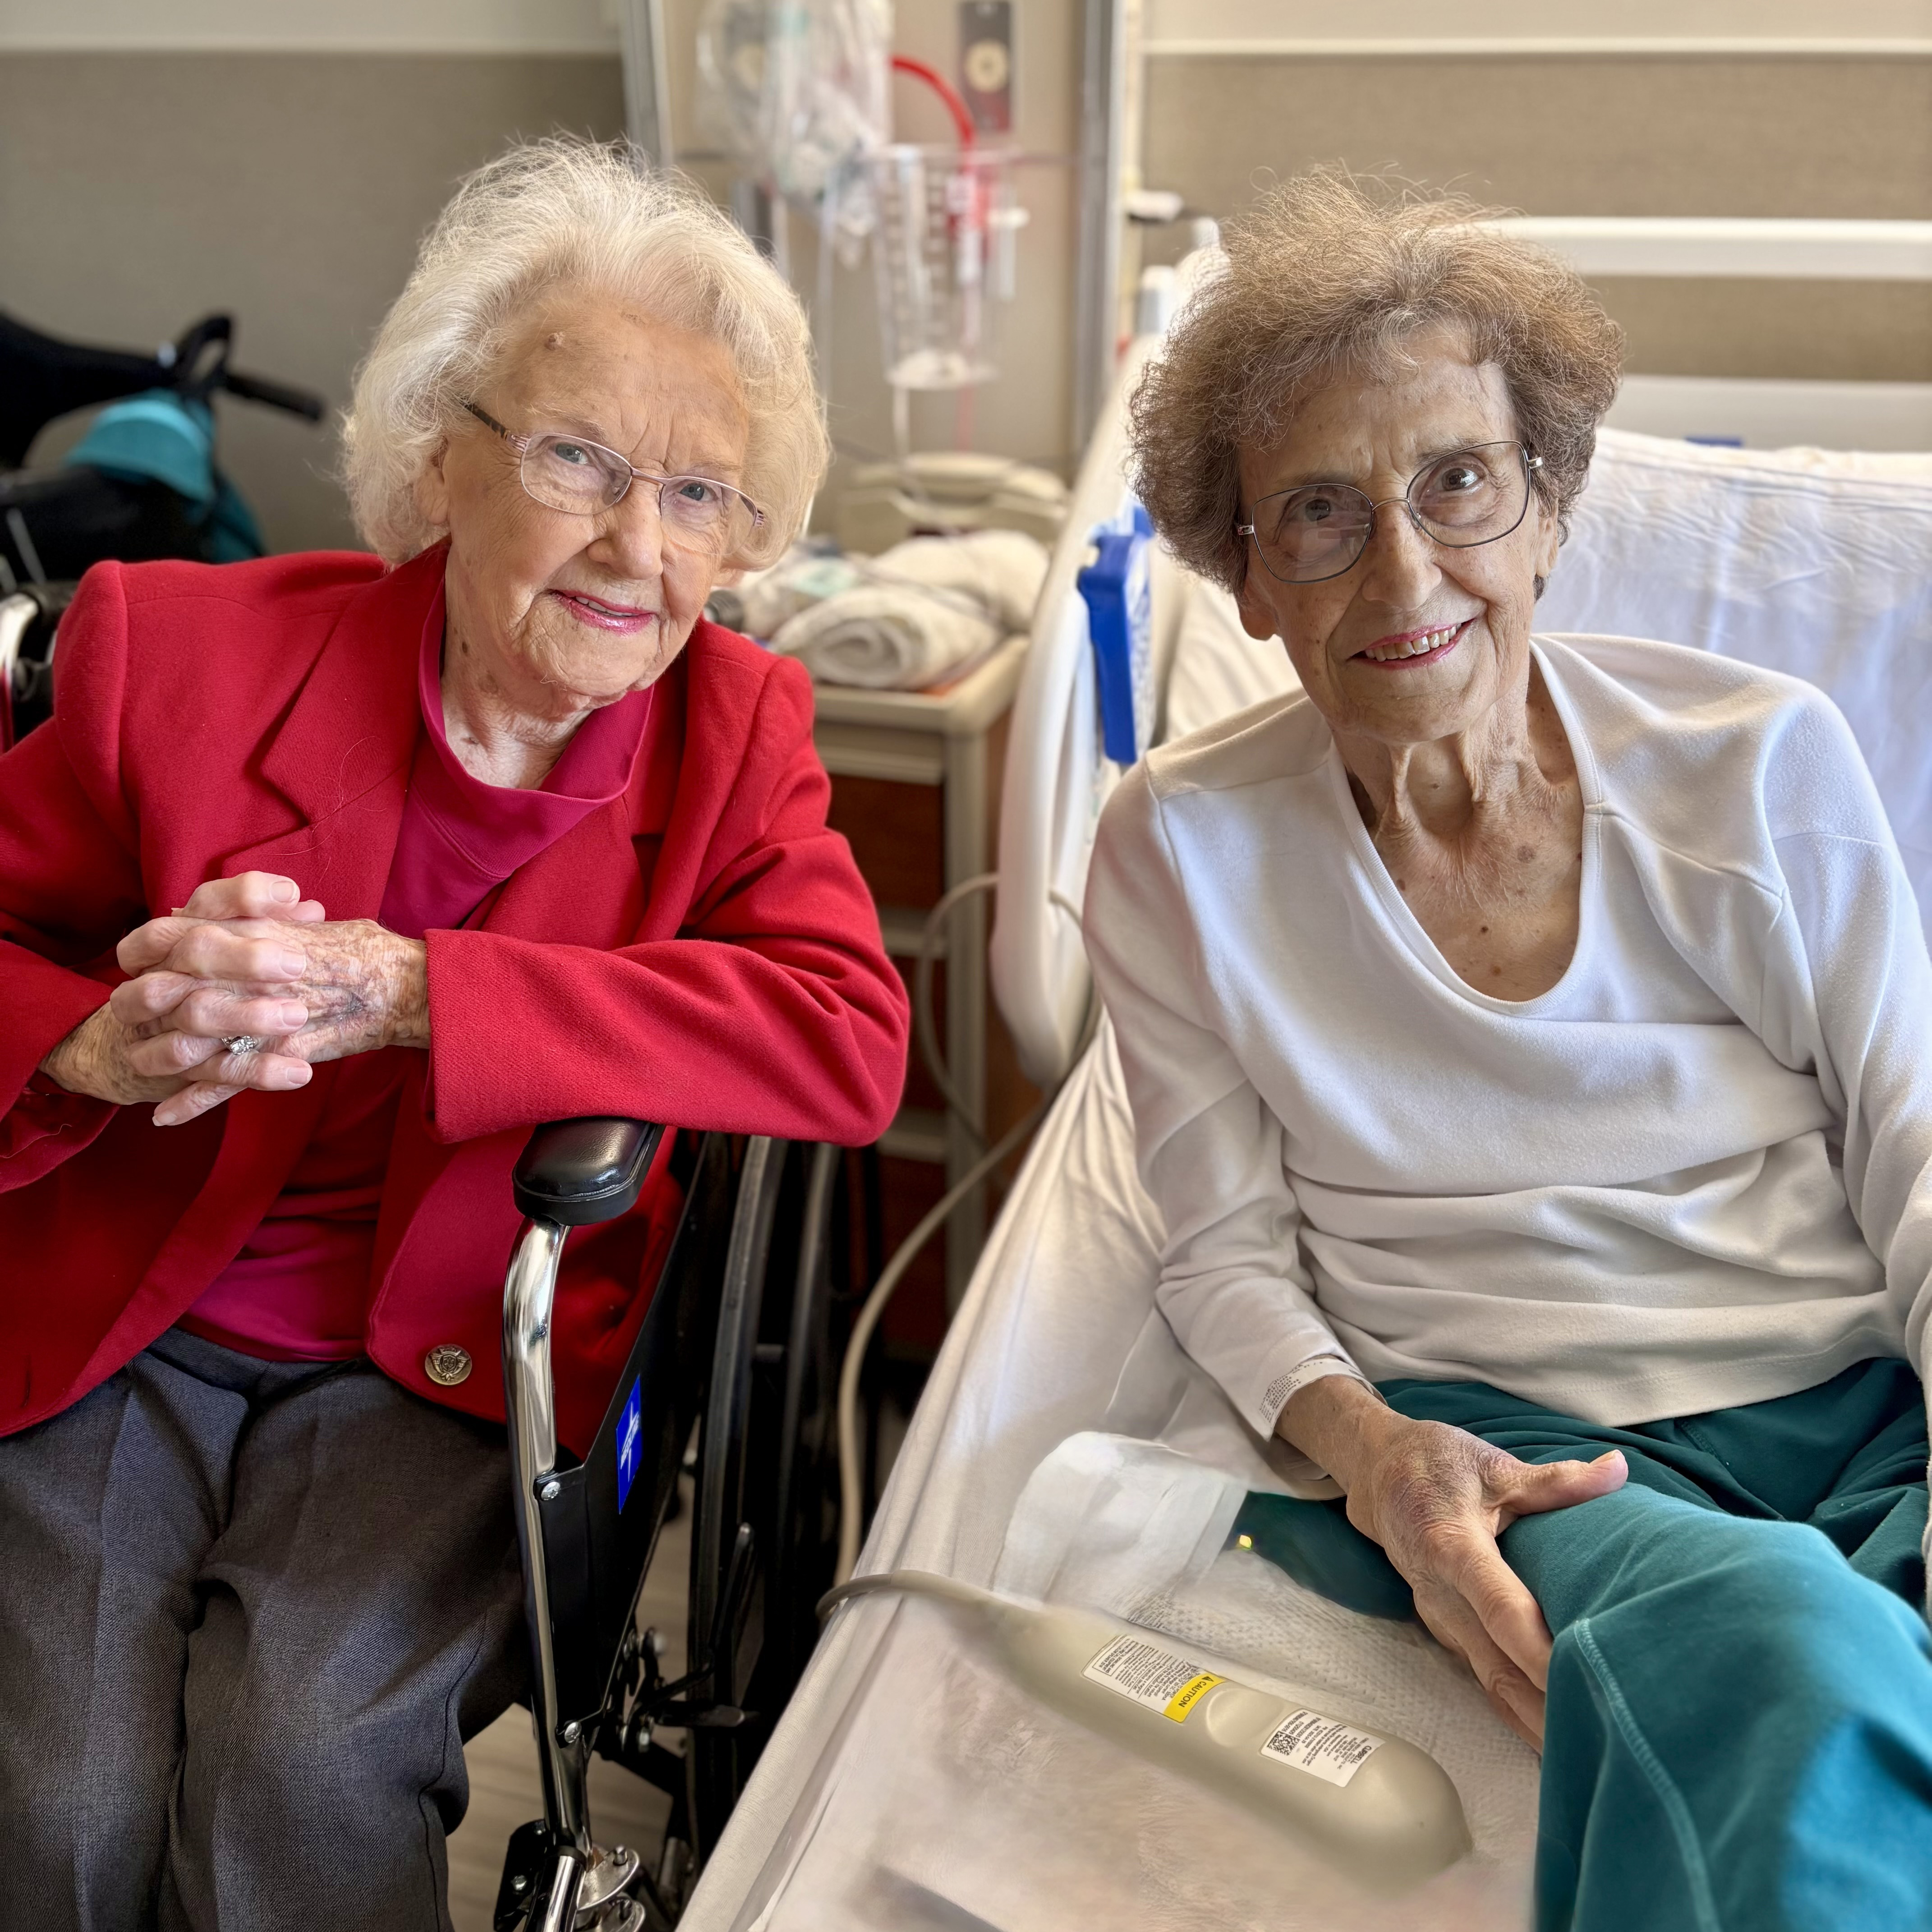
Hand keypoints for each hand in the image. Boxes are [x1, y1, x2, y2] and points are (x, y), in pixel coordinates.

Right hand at [38, 873, 325, 1124]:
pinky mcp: (154, 1064)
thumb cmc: (200, 991)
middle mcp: (153, 970)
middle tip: (298, 964)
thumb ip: (268, 930)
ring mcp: (147, 1019)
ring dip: (246, 1016)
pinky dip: (253, 1070)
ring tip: (297, 1016)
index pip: (202, 903)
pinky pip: (206, 1071)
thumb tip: (311, 909)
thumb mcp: (229, 957)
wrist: (134, 1052)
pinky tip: (298, 1070)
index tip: (289, 894)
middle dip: (245, 956)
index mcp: (172, 937)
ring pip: (192, 1013)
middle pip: (191, 949)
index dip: (242, 895)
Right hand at [1279, 1375, 1625, 1747]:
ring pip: (1492, 1684)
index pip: (1502, 1610)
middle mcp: (1441, 1594)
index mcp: (1452, 1547)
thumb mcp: (1492, 1464)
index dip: (1540, 1651)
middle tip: (1607, 1741)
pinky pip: (1486, 1678)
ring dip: (1537, 1722)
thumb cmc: (1433, 1463)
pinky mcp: (1446, 1630)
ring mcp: (1440, 1618)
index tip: (1584, 1680)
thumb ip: (1556, 1481)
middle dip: (1549, 1711)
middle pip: (1499, 1668)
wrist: (1373, 1472)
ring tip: (1593, 1753)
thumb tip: (1618, 1470)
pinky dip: (1522, 1708)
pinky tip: (1560, 1735)